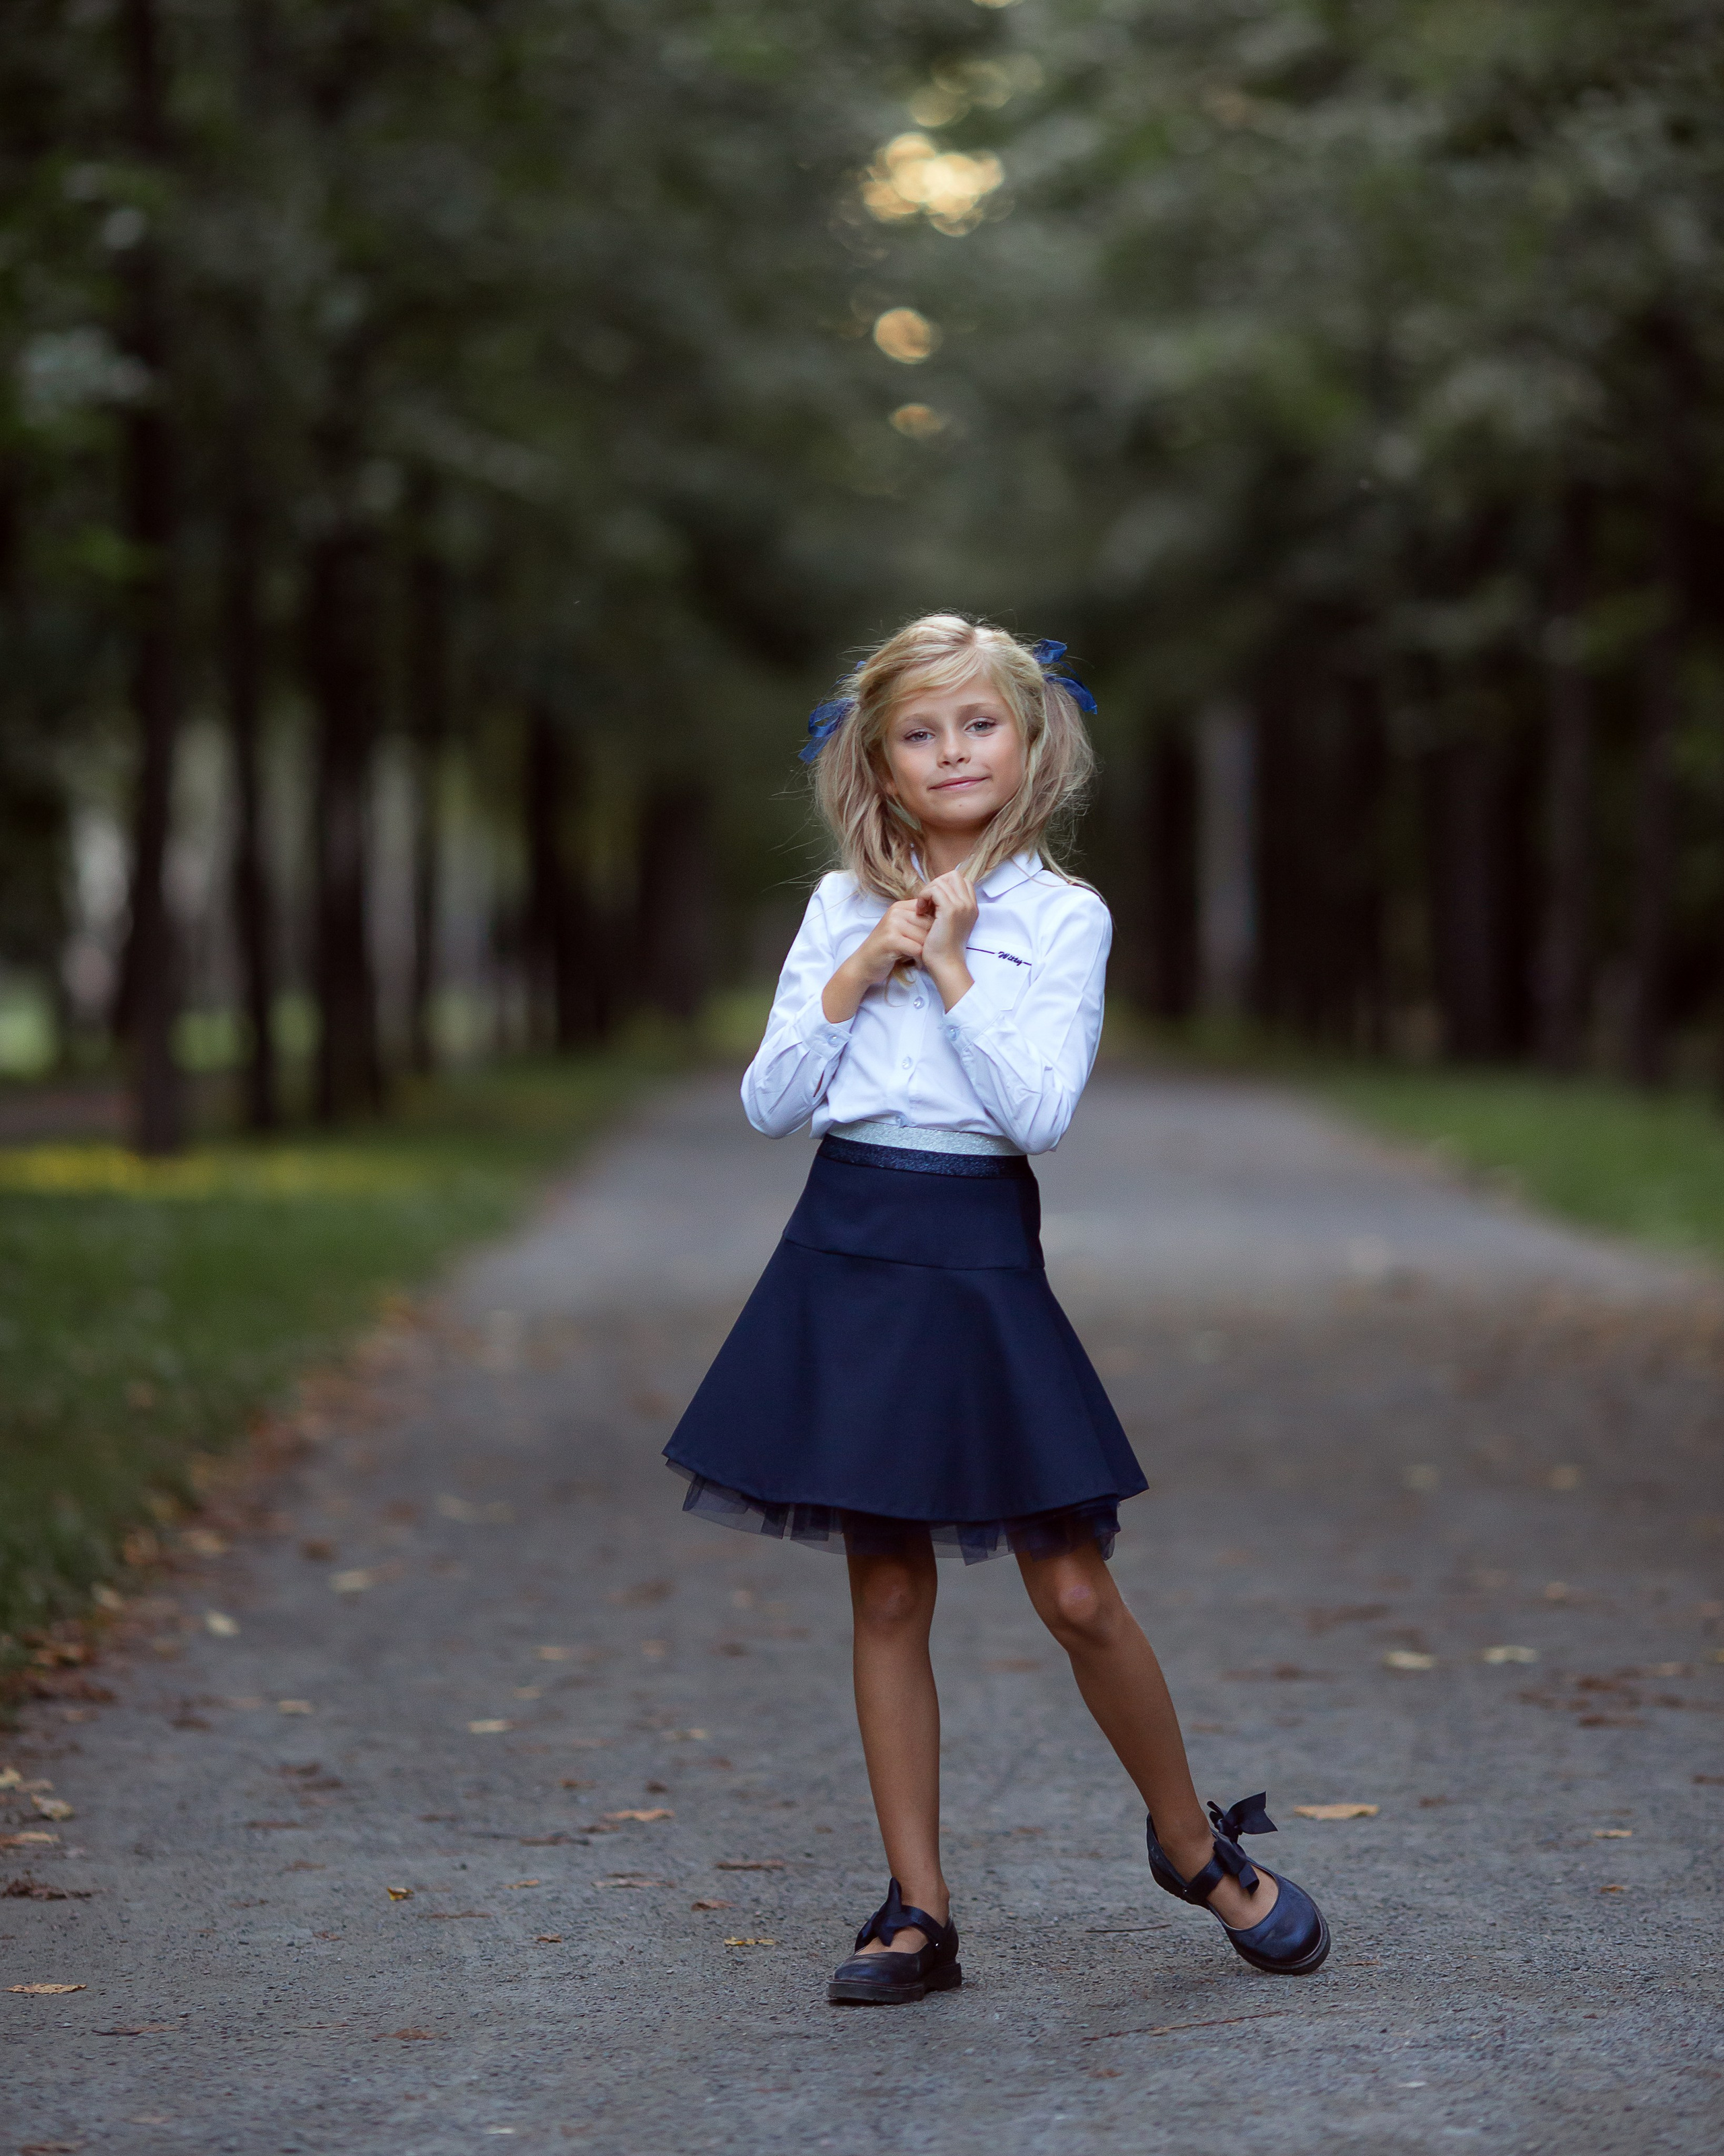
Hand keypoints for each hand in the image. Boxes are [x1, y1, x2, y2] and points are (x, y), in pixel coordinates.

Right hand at [820, 898, 928, 1020]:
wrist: (864, 964)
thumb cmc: (887, 949)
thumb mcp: (901, 930)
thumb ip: (917, 921)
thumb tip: (943, 918)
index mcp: (900, 907)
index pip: (929, 909)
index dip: (935, 926)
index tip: (932, 940)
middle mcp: (896, 912)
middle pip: (928, 924)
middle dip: (931, 941)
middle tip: (928, 952)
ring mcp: (892, 924)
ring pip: (924, 937)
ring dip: (926, 951)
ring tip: (921, 958)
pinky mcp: (891, 940)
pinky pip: (917, 948)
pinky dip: (919, 959)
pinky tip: (916, 963)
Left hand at [917, 871, 975, 1009]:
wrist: (945, 964)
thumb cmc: (943, 948)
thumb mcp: (948, 923)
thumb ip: (947, 907)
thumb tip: (933, 893)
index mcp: (972, 907)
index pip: (960, 881)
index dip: (944, 886)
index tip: (933, 902)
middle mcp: (970, 904)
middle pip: (953, 876)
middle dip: (936, 884)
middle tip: (927, 902)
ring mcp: (962, 906)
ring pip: (941, 881)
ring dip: (927, 891)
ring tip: (922, 908)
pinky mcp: (951, 910)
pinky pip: (934, 889)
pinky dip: (924, 896)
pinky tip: (920, 911)